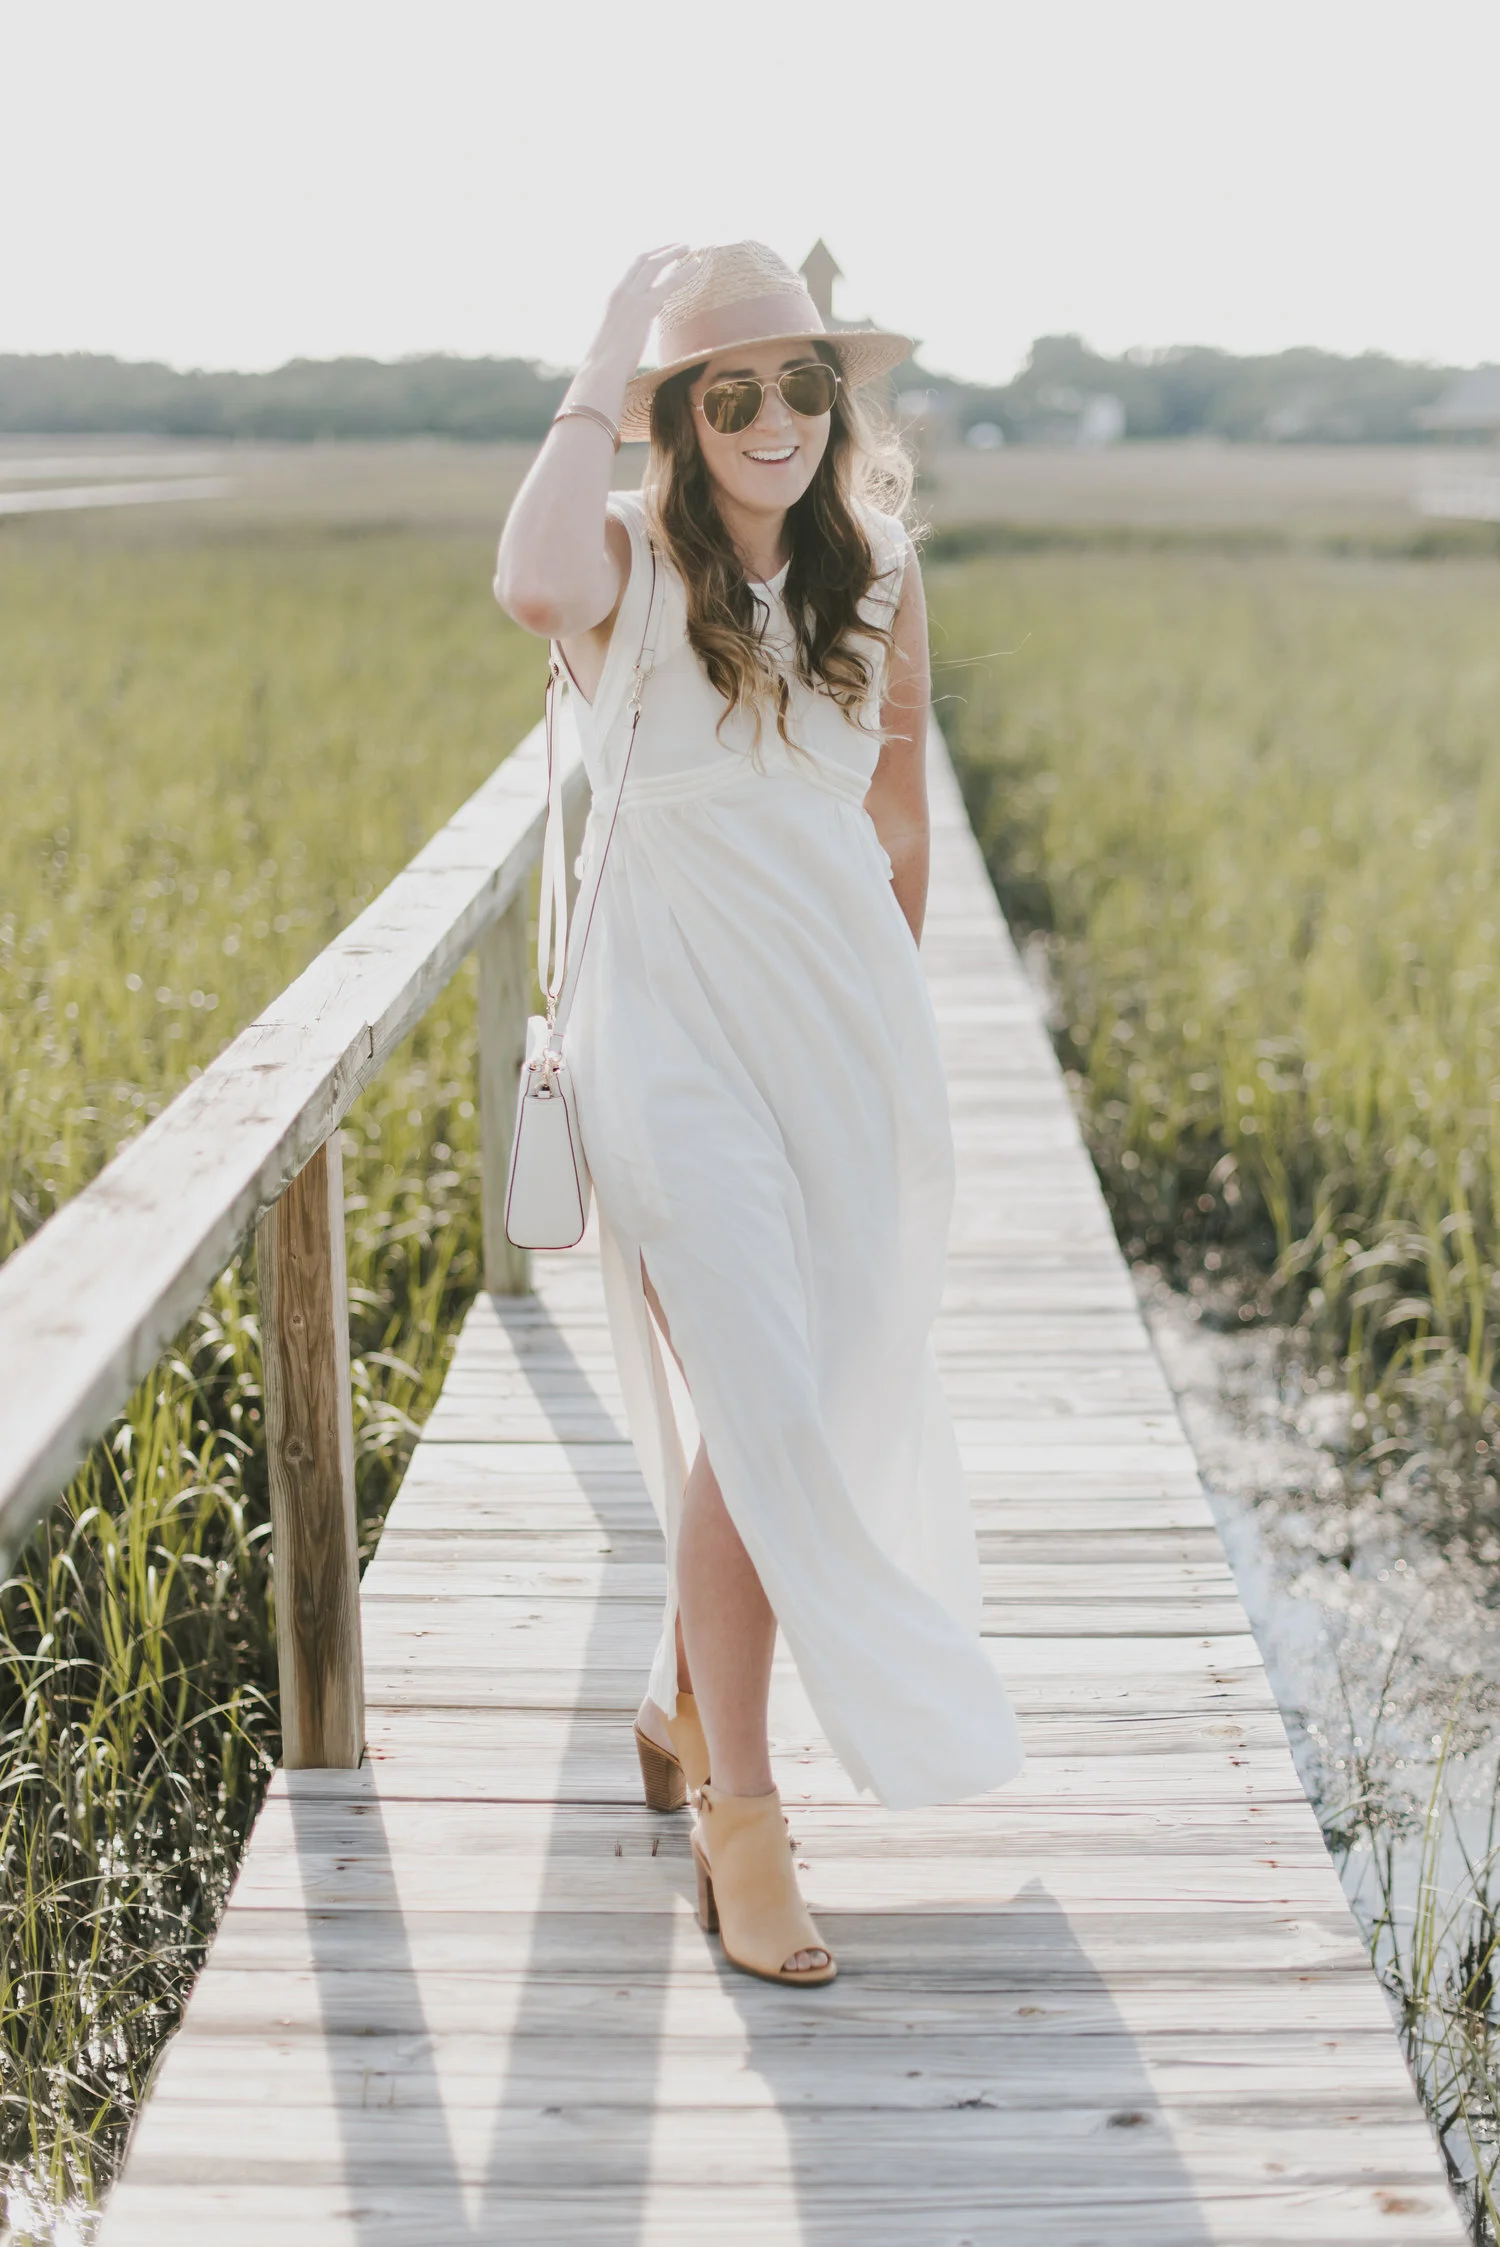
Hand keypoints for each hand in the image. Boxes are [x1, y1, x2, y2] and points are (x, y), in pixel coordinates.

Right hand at [586, 244, 699, 372]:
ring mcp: (631, 297)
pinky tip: (697, 264)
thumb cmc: (606, 365)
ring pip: (655, 264)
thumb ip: (624, 332)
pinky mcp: (644, 307)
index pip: (630, 270)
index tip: (660, 254)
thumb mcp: (613, 342)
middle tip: (678, 245)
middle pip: (642, 259)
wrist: (600, 370)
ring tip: (690, 247)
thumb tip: (629, 340)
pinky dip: (684, 271)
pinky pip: (669, 283)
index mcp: (612, 298)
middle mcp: (620, 291)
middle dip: (661, 249)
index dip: (647, 258)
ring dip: (673, 253)